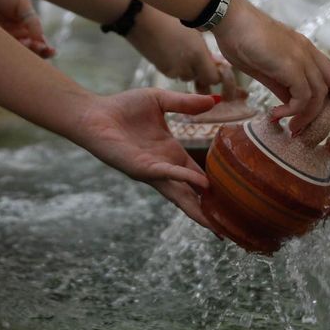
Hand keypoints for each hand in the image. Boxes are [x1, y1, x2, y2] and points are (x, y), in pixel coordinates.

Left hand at [0, 0, 52, 56]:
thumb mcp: (21, 2)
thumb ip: (32, 20)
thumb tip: (40, 40)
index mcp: (25, 28)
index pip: (38, 44)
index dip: (45, 49)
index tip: (49, 50)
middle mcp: (12, 38)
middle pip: (27, 55)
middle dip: (34, 55)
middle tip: (36, 47)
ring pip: (11, 58)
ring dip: (20, 56)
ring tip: (23, 44)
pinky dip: (1, 57)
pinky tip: (6, 50)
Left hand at [72, 88, 217, 229]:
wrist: (94, 114)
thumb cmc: (123, 107)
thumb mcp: (161, 100)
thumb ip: (185, 103)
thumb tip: (214, 100)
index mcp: (171, 154)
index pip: (198, 176)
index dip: (215, 188)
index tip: (235, 200)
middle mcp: (164, 168)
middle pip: (191, 195)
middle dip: (208, 213)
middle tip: (229, 230)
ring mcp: (153, 172)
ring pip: (180, 195)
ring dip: (198, 209)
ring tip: (217, 225)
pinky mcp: (140, 168)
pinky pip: (166, 174)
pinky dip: (183, 178)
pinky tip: (200, 183)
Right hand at [126, 6, 223, 88]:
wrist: (141, 17)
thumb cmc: (170, 17)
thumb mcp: (193, 31)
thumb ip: (204, 51)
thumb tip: (216, 62)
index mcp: (198, 54)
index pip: (213, 78)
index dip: (214, 74)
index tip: (213, 65)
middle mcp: (185, 66)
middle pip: (198, 77)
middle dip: (200, 70)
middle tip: (197, 55)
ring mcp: (171, 69)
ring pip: (185, 75)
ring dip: (187, 68)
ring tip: (182, 50)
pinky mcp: (160, 69)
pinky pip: (173, 72)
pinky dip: (175, 66)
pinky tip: (171, 50)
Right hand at [212, 0, 329, 134]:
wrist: (229, 20)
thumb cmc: (241, 40)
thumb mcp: (266, 68)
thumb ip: (281, 85)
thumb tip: (290, 104)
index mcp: (305, 51)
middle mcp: (308, 52)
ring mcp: (301, 57)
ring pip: (320, 94)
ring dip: (309, 116)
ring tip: (293, 128)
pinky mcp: (290, 65)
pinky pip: (303, 96)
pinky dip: (294, 110)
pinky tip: (278, 114)